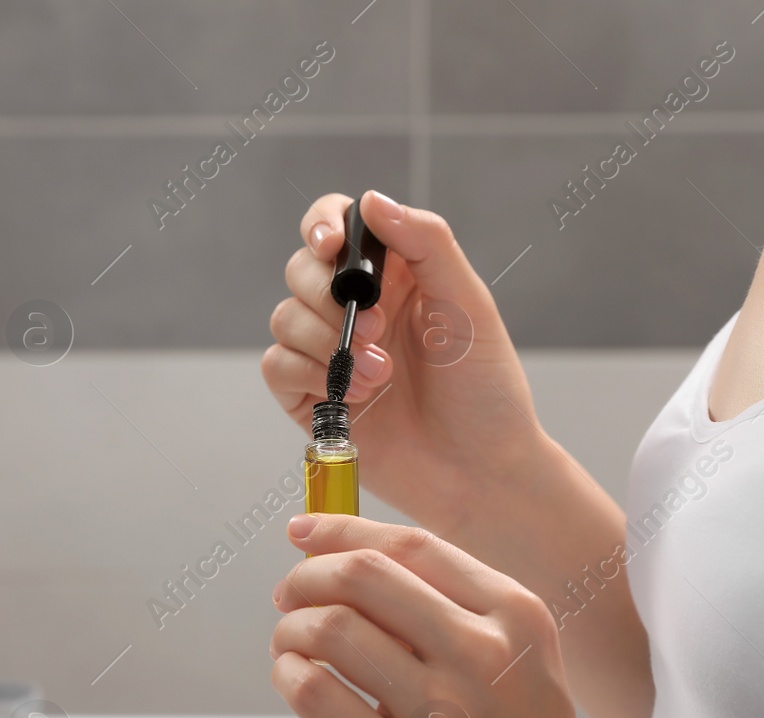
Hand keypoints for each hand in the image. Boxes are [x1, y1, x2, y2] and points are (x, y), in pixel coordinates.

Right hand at [263, 190, 543, 536]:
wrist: (479, 472)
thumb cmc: (485, 390)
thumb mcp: (468, 304)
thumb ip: (425, 243)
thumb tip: (372, 200)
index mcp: (395, 276)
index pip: (338, 227)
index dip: (322, 226)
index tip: (331, 247)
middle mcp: (358, 310)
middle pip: (302, 270)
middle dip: (328, 296)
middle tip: (377, 328)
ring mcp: (331, 354)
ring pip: (284, 317)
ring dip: (326, 342)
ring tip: (380, 376)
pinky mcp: (312, 399)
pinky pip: (278, 366)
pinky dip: (306, 374)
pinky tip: (351, 397)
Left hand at [268, 513, 633, 717]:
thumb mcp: (525, 670)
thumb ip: (455, 617)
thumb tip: (349, 567)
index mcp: (517, 618)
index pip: (410, 546)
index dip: (342, 531)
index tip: (301, 533)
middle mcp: (483, 655)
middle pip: (361, 576)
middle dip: (306, 577)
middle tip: (288, 596)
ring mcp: (442, 715)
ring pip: (329, 629)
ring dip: (290, 630)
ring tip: (291, 648)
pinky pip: (316, 694)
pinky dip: (290, 675)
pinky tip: (296, 682)